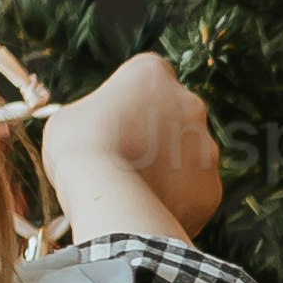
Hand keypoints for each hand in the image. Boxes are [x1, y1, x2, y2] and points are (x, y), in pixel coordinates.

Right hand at [39, 53, 222, 242]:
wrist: (108, 197)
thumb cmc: (78, 149)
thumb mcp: (71, 117)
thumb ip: (96, 115)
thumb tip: (98, 130)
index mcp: (152, 73)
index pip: (148, 78)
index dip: (131, 101)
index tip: (115, 122)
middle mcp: (189, 102)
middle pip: (175, 116)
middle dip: (156, 134)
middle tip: (127, 157)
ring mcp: (206, 147)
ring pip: (188, 156)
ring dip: (169, 168)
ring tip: (137, 189)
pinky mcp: (212, 188)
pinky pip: (194, 193)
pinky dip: (177, 201)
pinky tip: (150, 208)